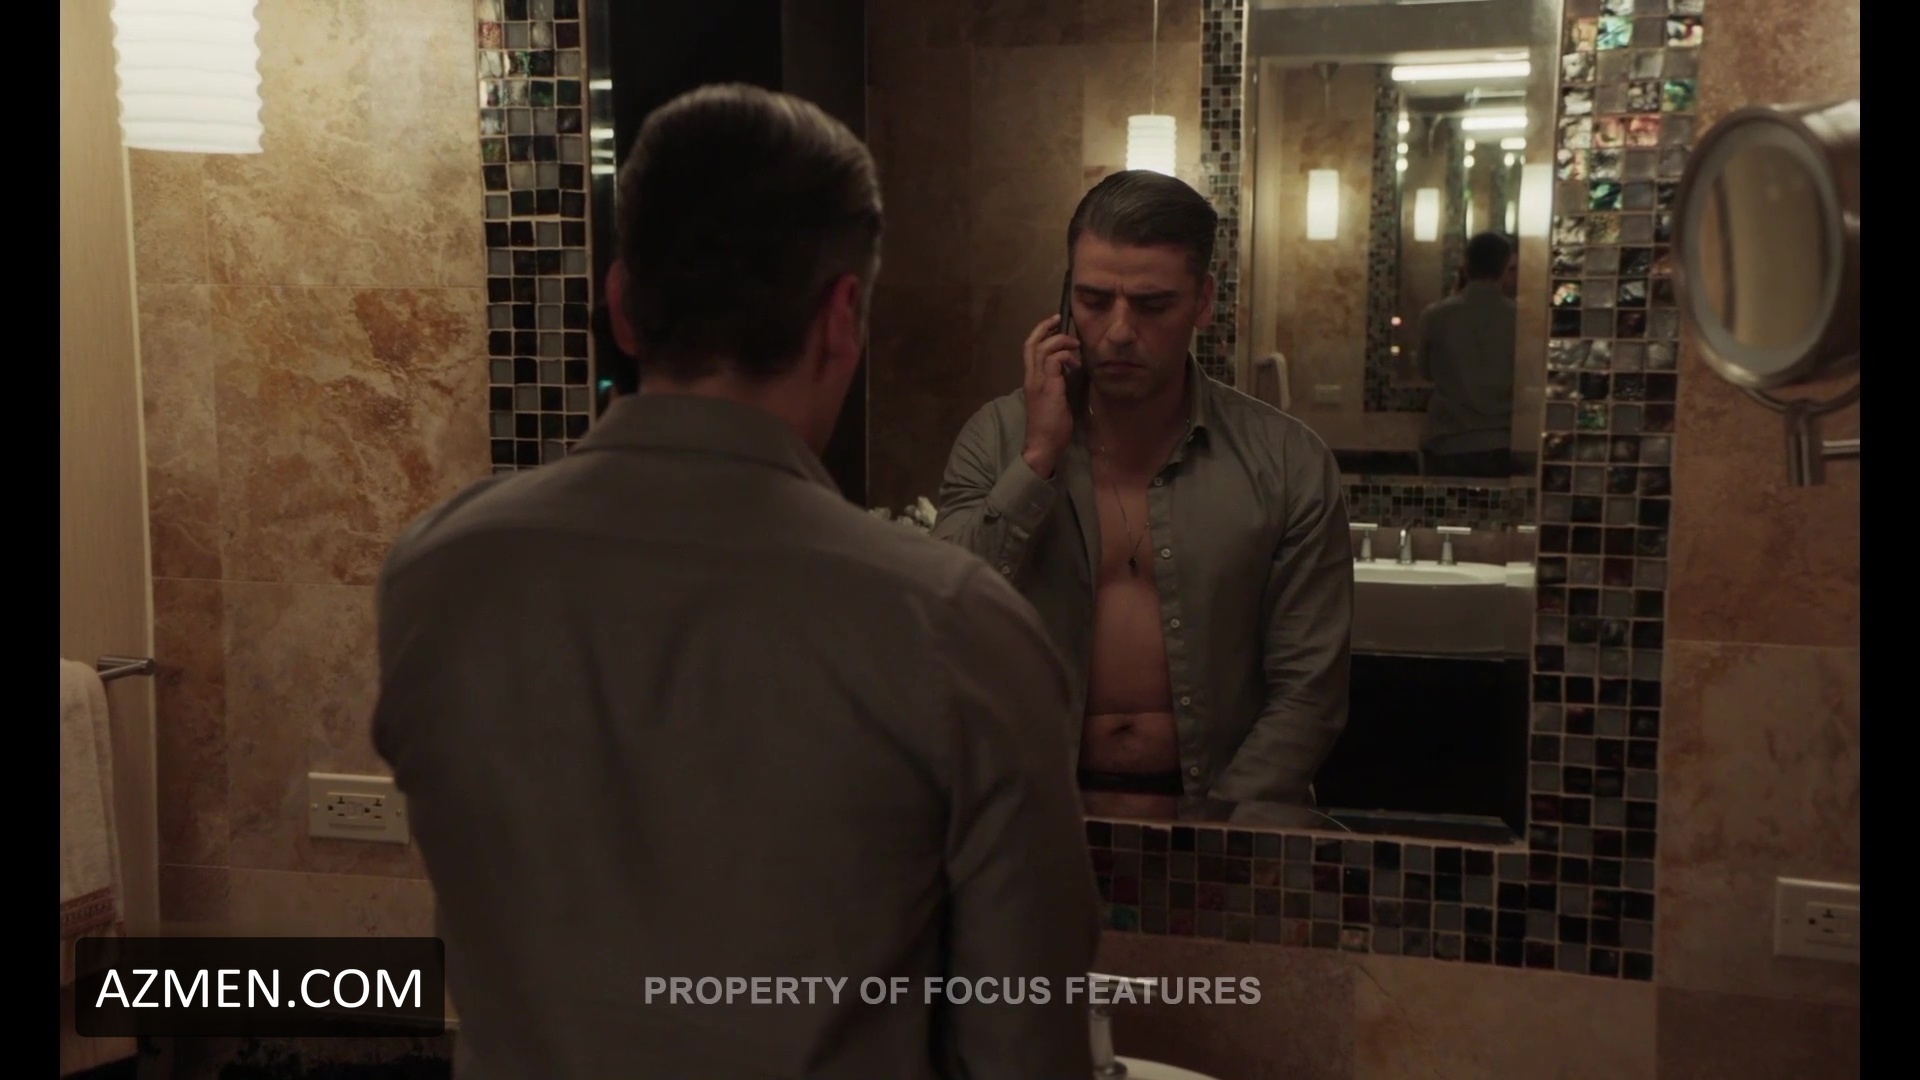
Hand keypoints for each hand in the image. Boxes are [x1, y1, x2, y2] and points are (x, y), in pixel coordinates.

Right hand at [1021, 315, 1080, 478]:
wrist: (1043, 443)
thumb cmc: (1050, 425)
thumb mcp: (1052, 398)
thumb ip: (1056, 382)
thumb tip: (1068, 369)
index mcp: (1031, 379)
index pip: (1029, 348)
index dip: (1040, 333)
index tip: (1053, 325)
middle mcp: (1031, 377)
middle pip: (1031, 343)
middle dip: (1045, 327)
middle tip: (1059, 319)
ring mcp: (1038, 381)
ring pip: (1043, 348)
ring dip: (1061, 341)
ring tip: (1075, 347)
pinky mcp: (1048, 387)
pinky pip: (1055, 360)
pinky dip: (1066, 357)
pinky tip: (1076, 365)